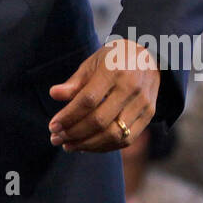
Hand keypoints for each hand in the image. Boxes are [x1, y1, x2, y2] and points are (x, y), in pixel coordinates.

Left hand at [47, 37, 160, 151]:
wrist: (150, 55)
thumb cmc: (115, 58)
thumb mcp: (93, 62)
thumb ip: (75, 81)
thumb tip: (54, 95)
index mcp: (114, 70)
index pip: (88, 100)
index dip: (68, 116)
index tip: (52, 126)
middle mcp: (131, 88)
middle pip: (100, 120)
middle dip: (74, 133)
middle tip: (56, 138)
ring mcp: (143, 103)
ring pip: (114, 134)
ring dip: (88, 145)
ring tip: (68, 146)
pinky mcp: (150, 114)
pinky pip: (127, 139)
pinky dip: (105, 147)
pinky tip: (88, 146)